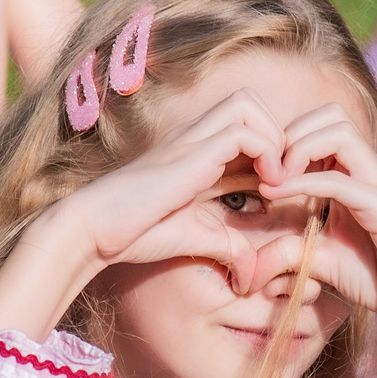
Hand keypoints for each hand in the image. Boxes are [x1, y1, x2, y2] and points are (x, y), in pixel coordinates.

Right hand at [58, 90, 289, 273]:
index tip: (279, 189)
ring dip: (274, 136)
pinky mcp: (192, 151)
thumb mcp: (196, 238)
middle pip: (249, 101)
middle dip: (276, 132)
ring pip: (248, 103)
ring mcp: (193, 139)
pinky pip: (245, 130)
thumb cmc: (136, 233)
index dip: (272, 151)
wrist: (94, 229)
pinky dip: (267, 152)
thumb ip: (227, 247)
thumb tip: (251, 276)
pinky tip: (266, 186)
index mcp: (197, 152)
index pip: (247, 129)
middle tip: (282, 176)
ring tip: (277, 178)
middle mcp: (196, 136)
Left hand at [252, 105, 376, 341]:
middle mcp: (370, 170)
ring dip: (299, 149)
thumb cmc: (372, 279)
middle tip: (267, 169)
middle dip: (292, 133)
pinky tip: (276, 195)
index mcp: (355, 173)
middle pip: (331, 115)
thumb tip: (251, 255)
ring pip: (340, 132)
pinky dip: (303, 182)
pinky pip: (340, 180)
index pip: (322, 123)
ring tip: (274, 180)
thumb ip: (290, 245)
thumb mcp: (319, 256)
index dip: (287, 137)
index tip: (260, 169)